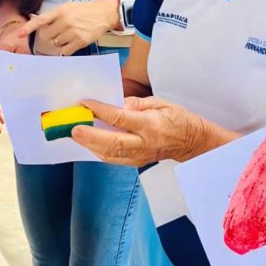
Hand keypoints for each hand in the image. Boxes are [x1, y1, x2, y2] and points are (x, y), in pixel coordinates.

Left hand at [19, 0, 118, 54]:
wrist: (103, 13)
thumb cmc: (84, 10)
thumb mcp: (68, 7)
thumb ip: (53, 15)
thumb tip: (36, 22)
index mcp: (61, 11)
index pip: (41, 20)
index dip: (29, 27)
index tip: (20, 34)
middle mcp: (66, 21)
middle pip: (46, 36)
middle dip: (47, 37)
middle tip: (55, 33)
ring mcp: (73, 32)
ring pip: (55, 44)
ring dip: (57, 43)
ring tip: (66, 36)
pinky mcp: (81, 41)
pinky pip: (65, 51)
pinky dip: (64, 49)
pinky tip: (70, 43)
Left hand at [71, 96, 204, 165]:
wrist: (192, 142)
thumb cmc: (177, 119)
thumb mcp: (162, 102)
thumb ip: (138, 103)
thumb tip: (118, 103)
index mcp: (150, 124)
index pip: (120, 118)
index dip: (101, 110)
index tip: (85, 103)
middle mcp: (144, 143)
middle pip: (112, 142)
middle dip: (90, 136)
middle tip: (73, 128)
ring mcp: (140, 156)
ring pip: (109, 154)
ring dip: (89, 145)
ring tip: (74, 135)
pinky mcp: (136, 162)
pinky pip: (113, 159)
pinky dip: (98, 151)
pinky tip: (88, 143)